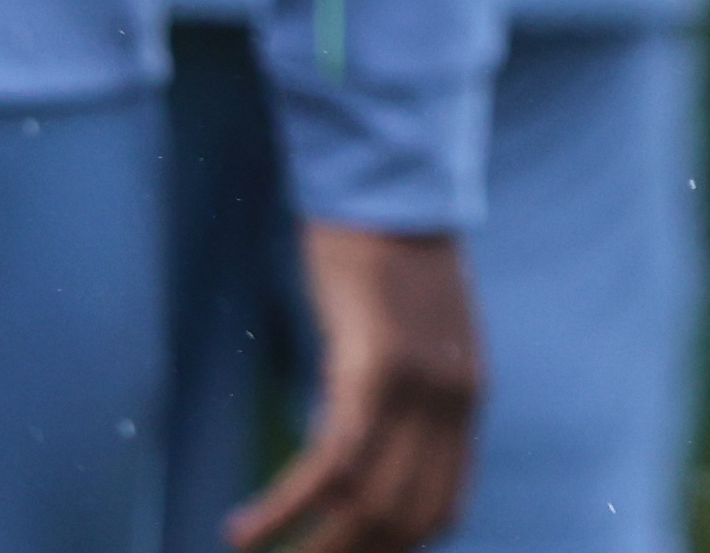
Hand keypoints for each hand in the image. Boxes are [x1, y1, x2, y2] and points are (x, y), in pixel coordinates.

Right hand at [229, 222, 480, 551]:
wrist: (387, 192)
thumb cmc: (386, 264)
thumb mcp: (413, 343)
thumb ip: (401, 405)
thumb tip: (349, 472)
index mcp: (465, 399)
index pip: (442, 509)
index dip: (393, 548)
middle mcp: (452, 401)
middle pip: (403, 520)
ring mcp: (418, 386)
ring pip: (367, 505)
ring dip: (314, 551)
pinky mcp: (373, 367)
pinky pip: (331, 462)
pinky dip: (284, 507)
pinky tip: (244, 531)